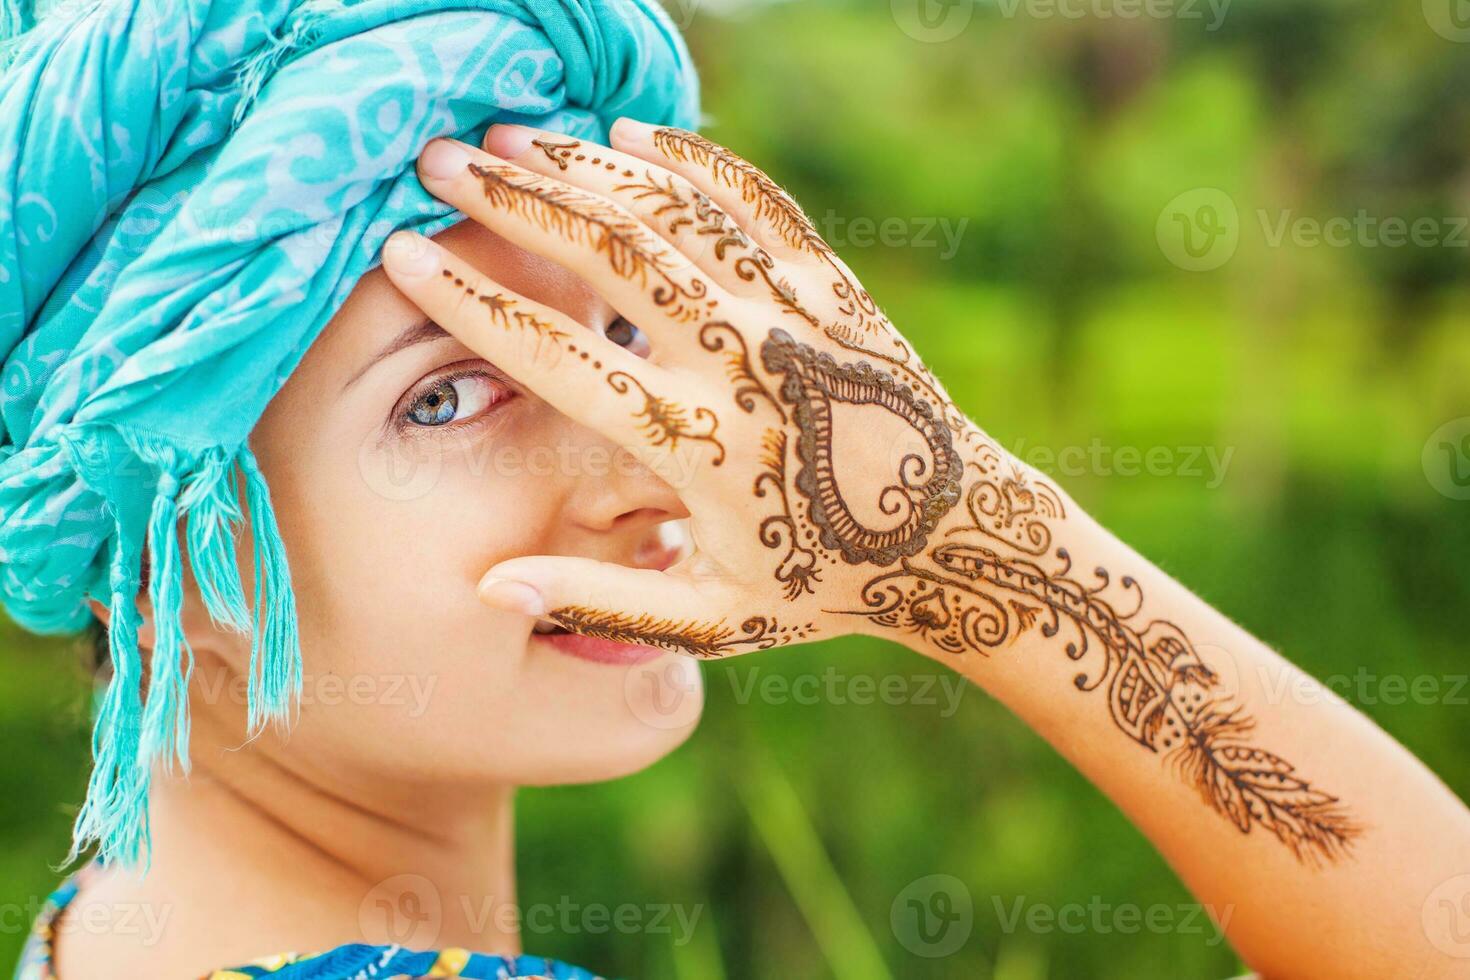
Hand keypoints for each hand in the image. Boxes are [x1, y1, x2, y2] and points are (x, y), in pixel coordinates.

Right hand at [379, 119, 994, 657]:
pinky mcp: (834, 289)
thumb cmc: (826, 588)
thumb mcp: (712, 619)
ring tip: (514, 137)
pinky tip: (632, 134)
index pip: (556, 356)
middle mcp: (738, 365)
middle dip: (513, 200)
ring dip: (586, 167)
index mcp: (692, 447)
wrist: (960, 542)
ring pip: (673, 213)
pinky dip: (691, 161)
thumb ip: (600, 602)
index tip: (403, 249)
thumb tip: (489, 591)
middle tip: (439, 160)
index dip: (471, 299)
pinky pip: (754, 204)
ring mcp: (791, 316)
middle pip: (608, 253)